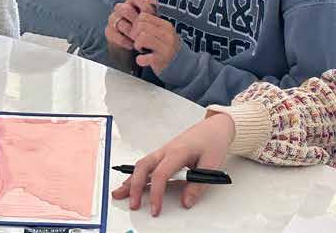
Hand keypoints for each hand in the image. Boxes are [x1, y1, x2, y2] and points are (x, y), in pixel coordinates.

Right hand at [105, 0, 155, 48]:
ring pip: (120, 23)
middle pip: (125, 9)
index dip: (144, 4)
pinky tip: (132, 45)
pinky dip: (125, 41)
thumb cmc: (143, 31)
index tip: (151, 14)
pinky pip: (114, 34)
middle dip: (136, 21)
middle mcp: (121, 9)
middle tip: (144, 29)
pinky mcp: (108, 31)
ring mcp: (113, 19)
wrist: (133, 48)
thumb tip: (154, 4)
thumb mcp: (150, 21)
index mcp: (132, 3)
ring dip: (131, 33)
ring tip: (139, 39)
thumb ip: (152, 12)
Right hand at [111, 113, 235, 215]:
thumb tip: (186, 202)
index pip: (160, 174)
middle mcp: (166, 150)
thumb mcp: (212, 164)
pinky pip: (146, 164)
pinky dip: (135, 174)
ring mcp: (164, 151)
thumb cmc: (213, 141)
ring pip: (141, 164)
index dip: (156, 194)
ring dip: (130, 179)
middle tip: (132, 203)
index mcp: (178, 152)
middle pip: (143, 167)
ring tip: (120, 193)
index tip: (155, 209)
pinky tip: (129, 182)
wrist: (215, 127)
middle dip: (134, 186)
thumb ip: (198, 185)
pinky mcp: (164, 154)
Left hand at [130, 13, 180, 74]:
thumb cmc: (166, 47)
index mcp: (166, 25)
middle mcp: (167, 35)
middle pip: (141, 25)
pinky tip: (141, 59)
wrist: (181, 65)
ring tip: (140, 49)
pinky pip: (145, 58)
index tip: (138, 32)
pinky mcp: (161, 60)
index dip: (136, 23)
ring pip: (142, 37)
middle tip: (137, 41)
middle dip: (134, 34)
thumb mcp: (162, 32)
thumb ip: (150, 24)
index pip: (143, 16)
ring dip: (137, 44)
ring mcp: (165, 48)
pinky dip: (140, 59)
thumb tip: (134, 19)